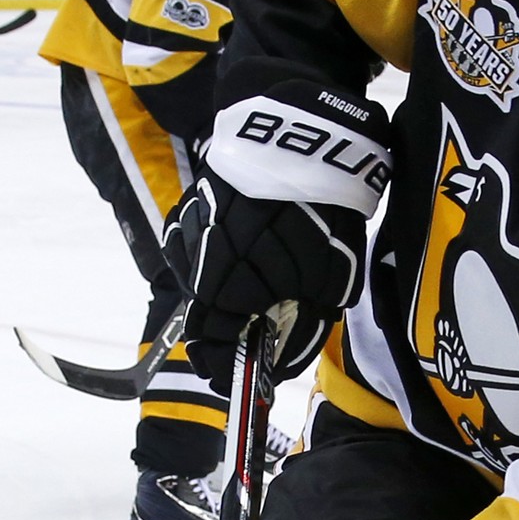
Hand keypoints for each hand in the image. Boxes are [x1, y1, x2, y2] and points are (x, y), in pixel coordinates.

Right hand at [164, 170, 364, 393]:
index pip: (213, 344)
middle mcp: (198, 263)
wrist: (307, 142)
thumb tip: (279, 364)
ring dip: (221, 293)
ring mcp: (188, 232)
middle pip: (203, 314)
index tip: (234, 377)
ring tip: (257, 286)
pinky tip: (246, 251)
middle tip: (253, 334)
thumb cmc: (326, 218)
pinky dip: (217, 260)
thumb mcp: (330, 283)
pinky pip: (196, 248)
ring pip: (197, 281)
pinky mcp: (190, 206)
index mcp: (229, 288)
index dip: (224, 366)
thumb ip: (301, 329)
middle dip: (228, 330)